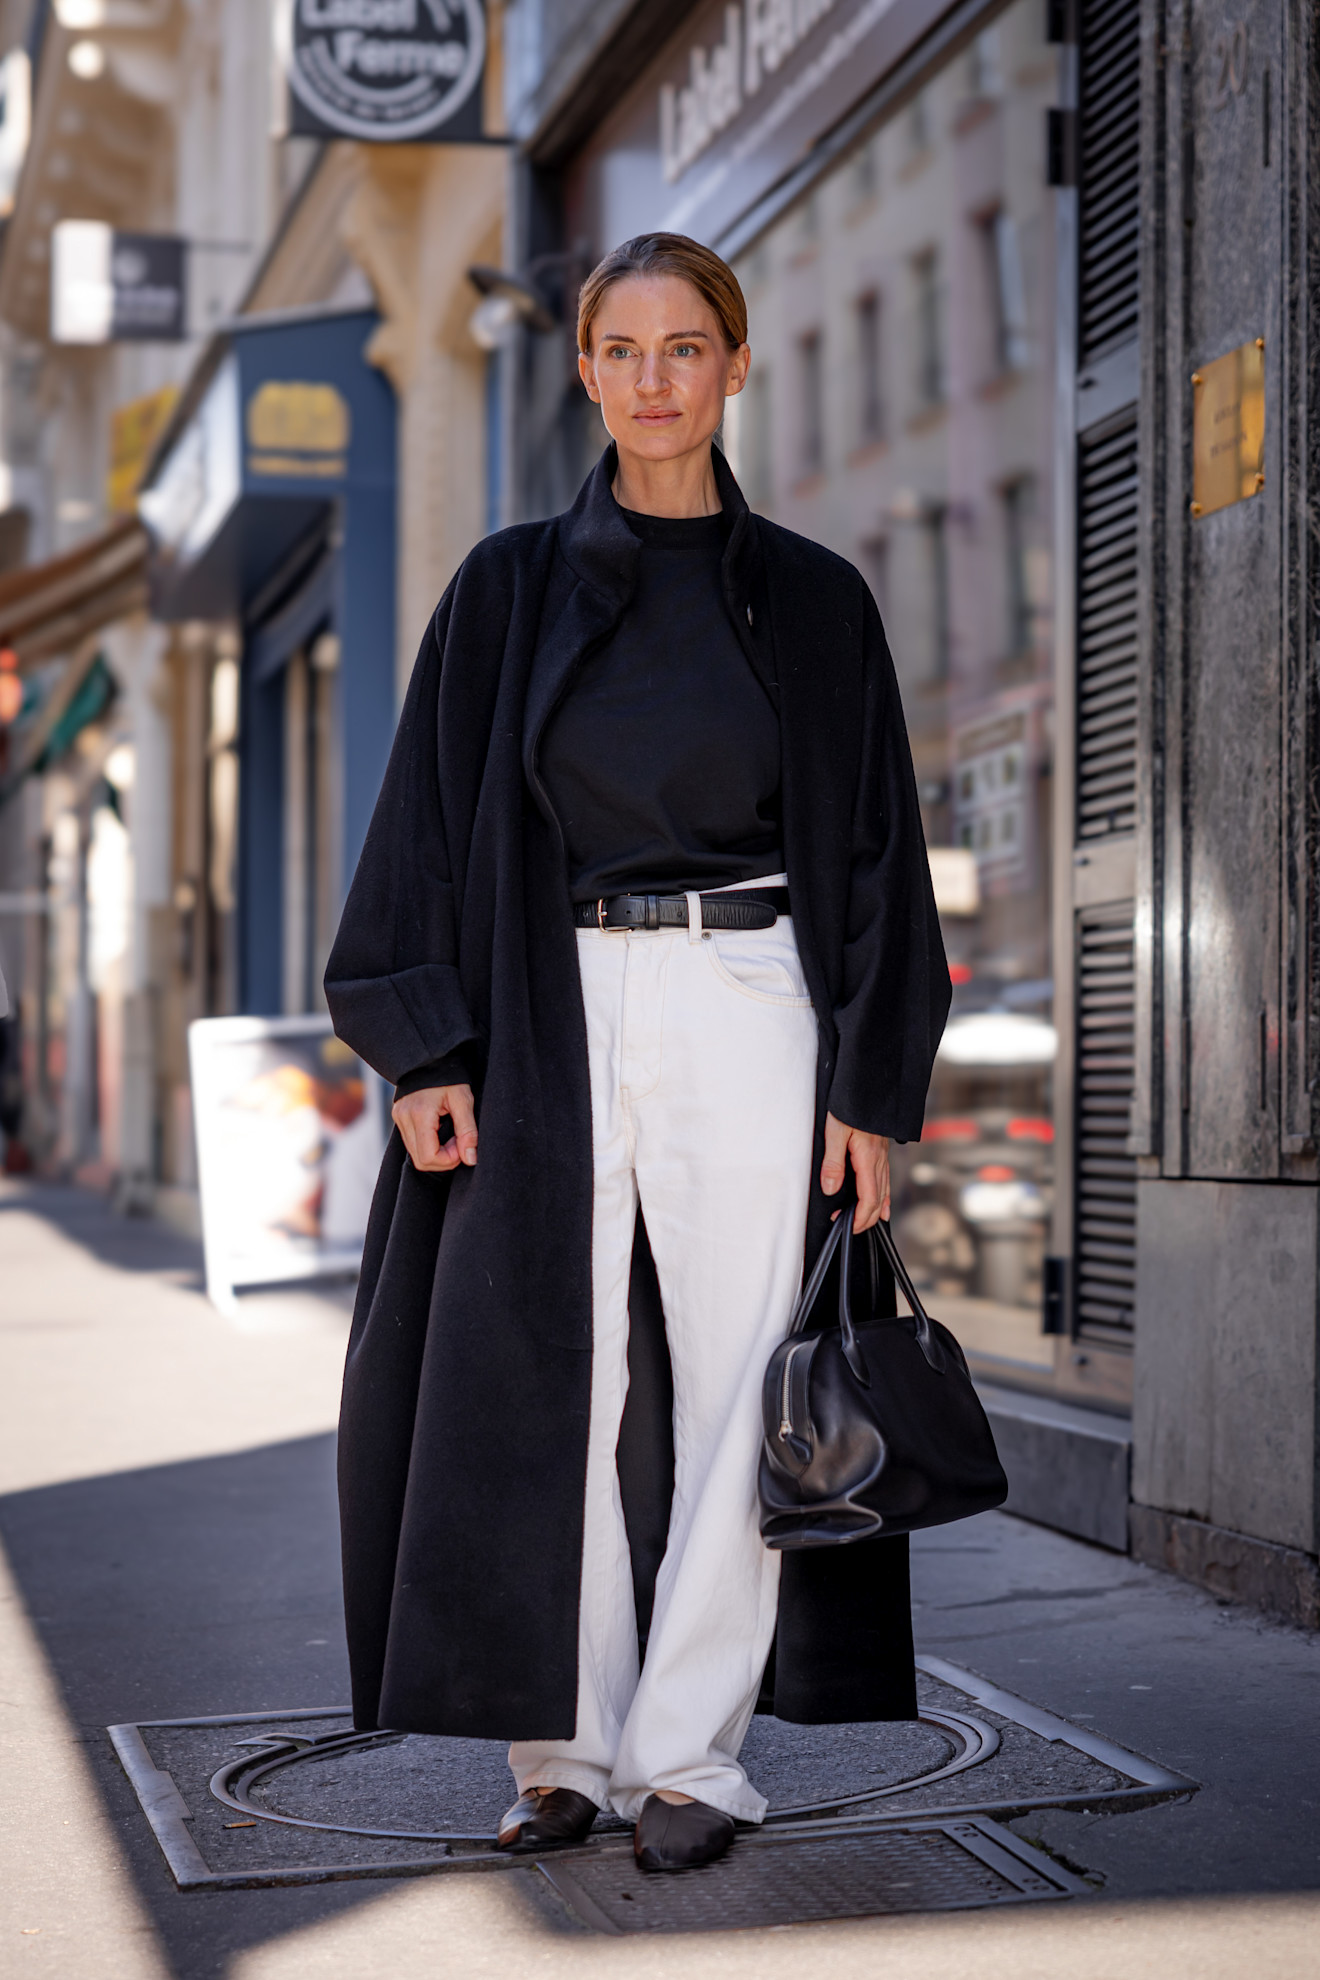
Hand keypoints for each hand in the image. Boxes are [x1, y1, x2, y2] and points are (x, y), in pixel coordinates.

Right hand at [391, 1084, 476, 1172]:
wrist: (431, 1056)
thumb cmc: (449, 1076)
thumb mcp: (464, 1100)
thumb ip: (468, 1131)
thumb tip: (470, 1158)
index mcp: (419, 1114)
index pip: (428, 1157)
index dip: (448, 1159)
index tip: (462, 1145)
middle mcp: (404, 1118)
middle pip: (420, 1160)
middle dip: (443, 1158)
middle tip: (458, 1141)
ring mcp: (399, 1118)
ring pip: (415, 1154)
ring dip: (436, 1152)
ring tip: (450, 1134)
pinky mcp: (399, 1118)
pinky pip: (412, 1143)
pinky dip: (428, 1144)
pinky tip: (440, 1131)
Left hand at [821, 1112, 889, 1231]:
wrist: (868, 1085)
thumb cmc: (850, 1104)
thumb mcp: (835, 1131)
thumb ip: (833, 1162)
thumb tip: (831, 1188)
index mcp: (868, 1157)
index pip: (869, 1198)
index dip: (860, 1217)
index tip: (848, 1226)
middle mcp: (879, 1159)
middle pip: (878, 1199)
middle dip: (867, 1218)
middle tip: (852, 1229)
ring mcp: (882, 1155)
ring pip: (884, 1191)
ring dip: (875, 1210)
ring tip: (866, 1223)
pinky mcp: (880, 1151)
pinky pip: (885, 1179)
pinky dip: (885, 1197)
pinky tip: (884, 1204)